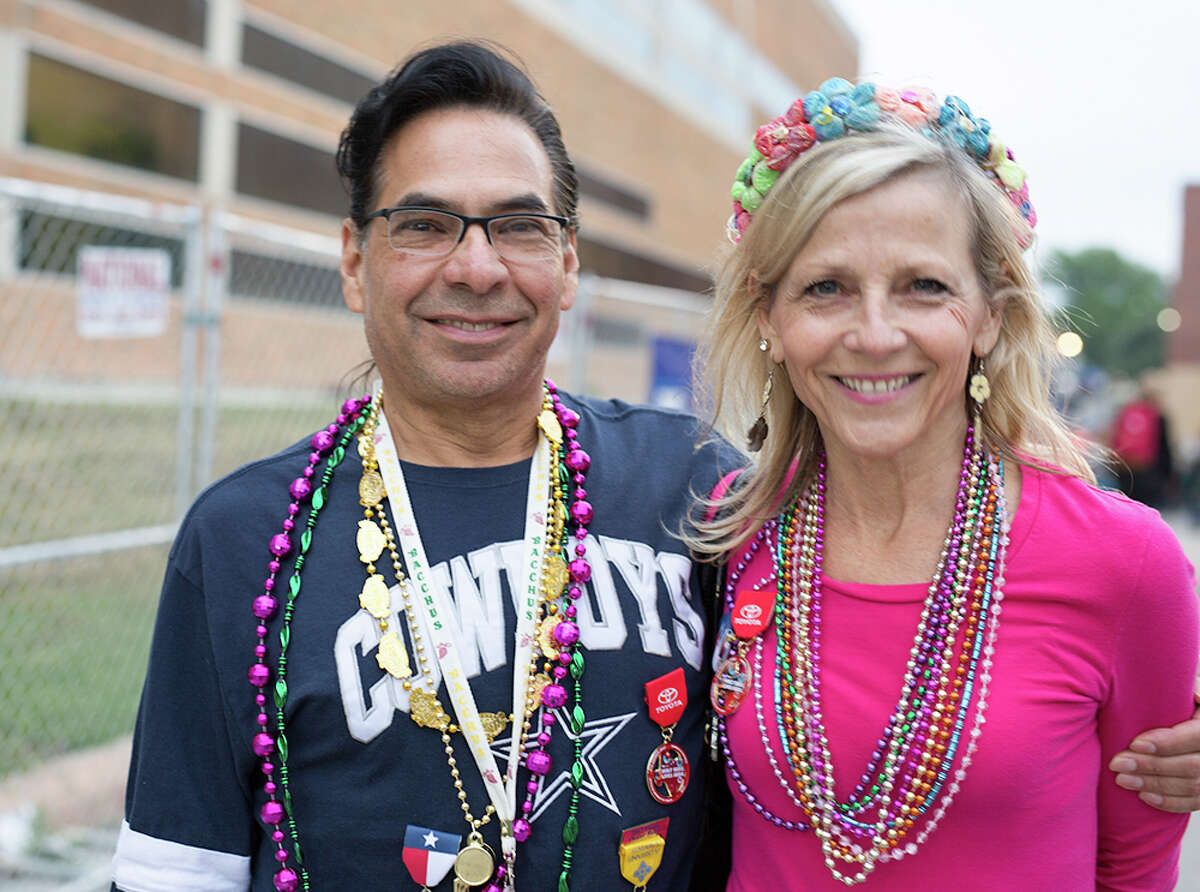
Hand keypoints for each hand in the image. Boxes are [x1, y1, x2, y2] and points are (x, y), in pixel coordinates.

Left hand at [1109, 677, 1199, 812]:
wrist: (1191, 716)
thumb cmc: (1182, 697)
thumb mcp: (1187, 687)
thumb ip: (1185, 687)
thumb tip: (1187, 691)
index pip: (1196, 737)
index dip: (1167, 743)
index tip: (1134, 743)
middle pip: (1192, 766)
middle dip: (1152, 767)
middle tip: (1117, 764)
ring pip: (1193, 786)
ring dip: (1155, 785)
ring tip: (1122, 780)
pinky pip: (1195, 802)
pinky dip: (1170, 802)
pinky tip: (1143, 796)